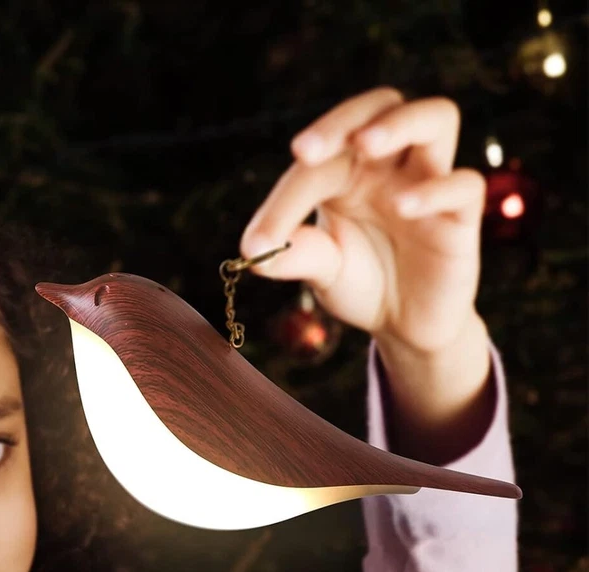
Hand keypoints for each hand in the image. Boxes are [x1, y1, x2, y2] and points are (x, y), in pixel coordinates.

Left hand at [240, 87, 487, 358]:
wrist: (405, 324)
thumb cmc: (361, 284)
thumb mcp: (320, 270)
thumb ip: (293, 255)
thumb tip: (251, 251)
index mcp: (348, 170)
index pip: (319, 161)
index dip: (284, 198)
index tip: (258, 242)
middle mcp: (390, 165)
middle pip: (380, 104)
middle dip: (340, 121)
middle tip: (304, 151)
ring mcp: (429, 181)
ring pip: (437, 118)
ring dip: (400, 124)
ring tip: (366, 146)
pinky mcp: (462, 215)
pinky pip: (463, 185)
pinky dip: (435, 190)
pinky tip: (403, 207)